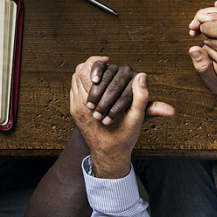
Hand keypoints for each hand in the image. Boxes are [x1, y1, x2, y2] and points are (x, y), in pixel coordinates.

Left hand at [69, 56, 173, 178]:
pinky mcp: (74, 111)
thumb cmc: (123, 138)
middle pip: (77, 73)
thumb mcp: (136, 119)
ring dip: (88, 74)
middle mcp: (78, 104)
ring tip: (103, 74)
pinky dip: (84, 83)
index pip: (85, 71)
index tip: (108, 61)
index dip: (96, 62)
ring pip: (74, 80)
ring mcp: (74, 108)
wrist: (108, 156)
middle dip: (92, 66)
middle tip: (106, 64)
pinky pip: (74, 89)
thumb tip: (142, 76)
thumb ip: (140, 97)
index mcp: (90, 104)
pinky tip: (98, 85)